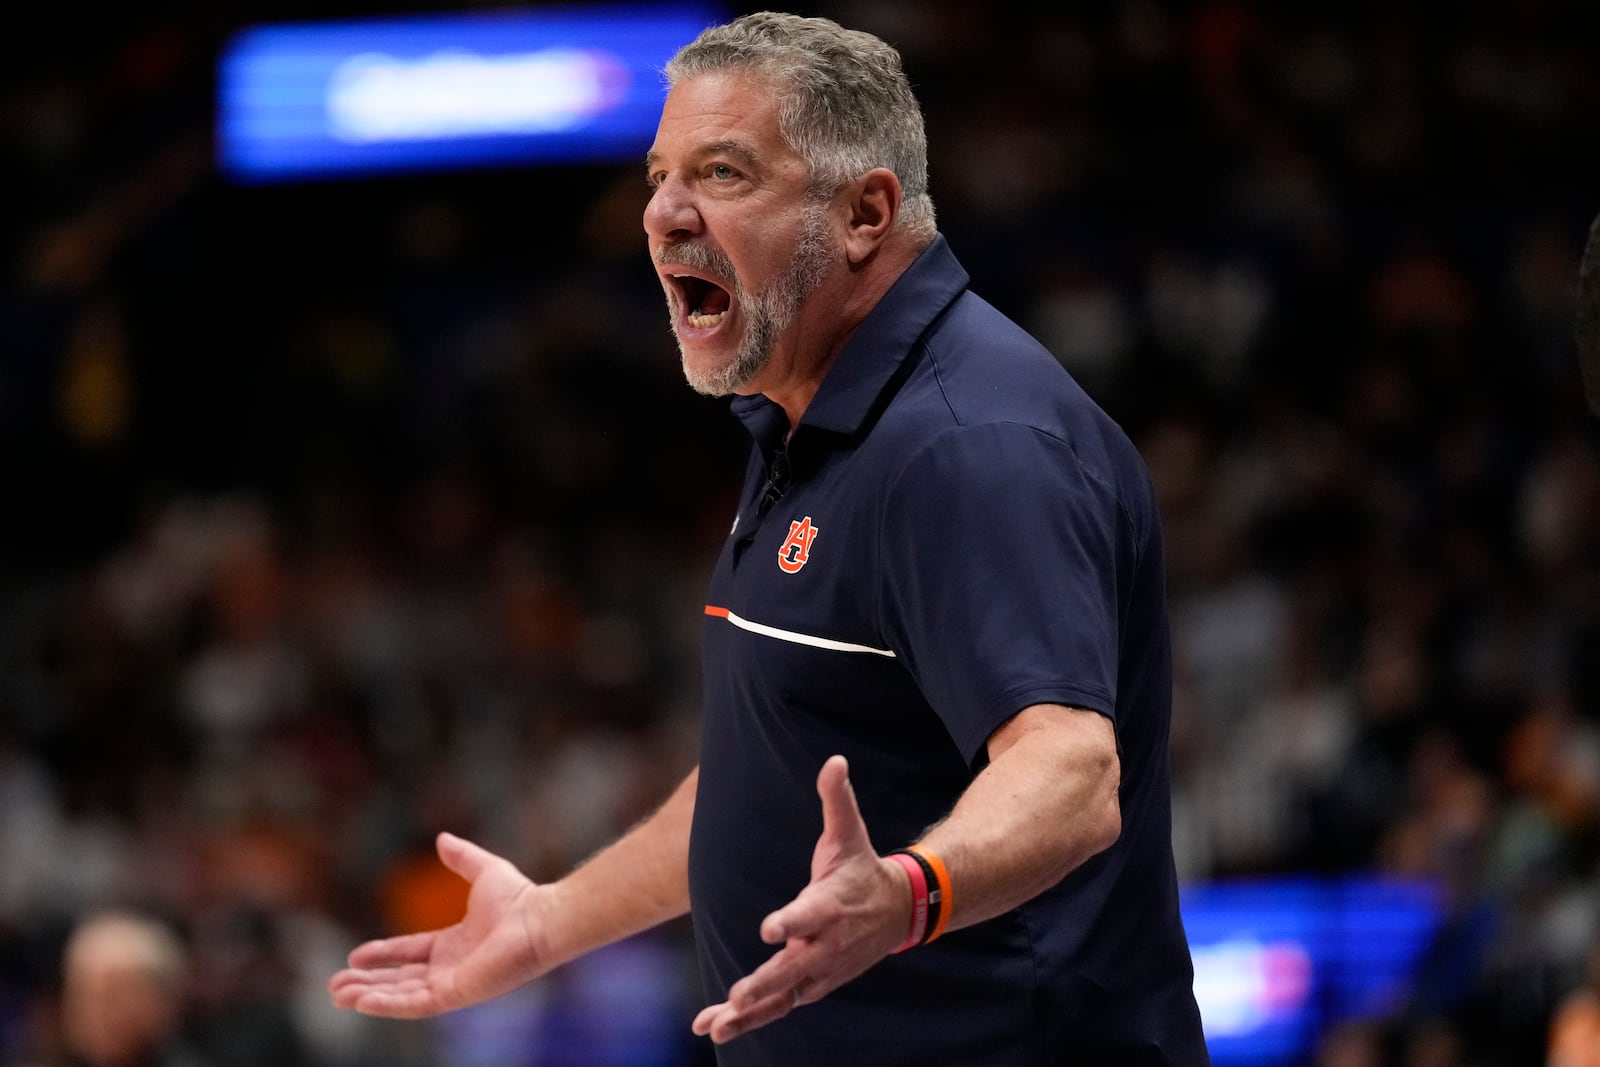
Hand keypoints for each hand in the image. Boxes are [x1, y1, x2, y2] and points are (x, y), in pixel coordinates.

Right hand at [328, 833, 551, 1017]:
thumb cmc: (520, 898)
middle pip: (399, 979)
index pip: (409, 953)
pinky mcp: (456, 995)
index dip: (382, 955)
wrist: (539, 919)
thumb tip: (442, 838)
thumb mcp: (483, 871)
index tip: (354, 956)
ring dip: (370, 996)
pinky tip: (363, 1002)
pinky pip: (415, 1004)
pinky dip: (388, 1004)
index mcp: (454, 944)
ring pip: (401, 995)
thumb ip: (462, 857)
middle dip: (367, 983)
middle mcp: (451, 968)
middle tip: (335, 986)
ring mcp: (453, 984)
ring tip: (339, 996)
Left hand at [691, 755, 910, 1043]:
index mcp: (830, 905)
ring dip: (750, 1013)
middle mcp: (825, 943)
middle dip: (765, 983)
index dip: (790, 922)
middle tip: (737, 995)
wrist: (898, 912)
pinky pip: (779, 1006)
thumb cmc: (861, 869)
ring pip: (783, 997)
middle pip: (793, 968)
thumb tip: (834, 759)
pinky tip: (714, 1026)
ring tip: (714, 1025)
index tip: (769, 928)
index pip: (809, 914)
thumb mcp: (850, 833)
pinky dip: (750, 1019)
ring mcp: (820, 969)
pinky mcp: (813, 985)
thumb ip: (837, 799)